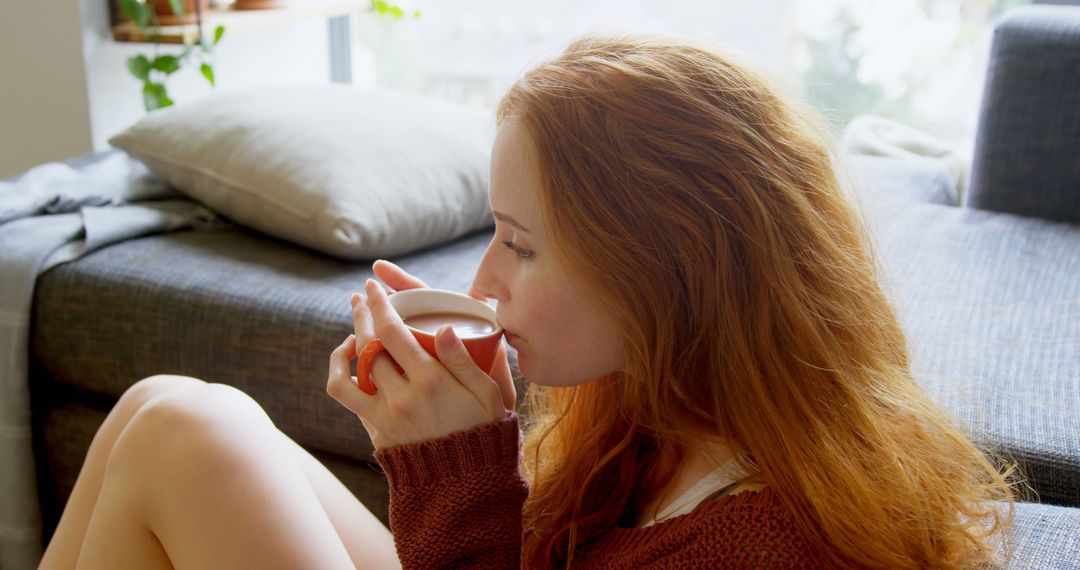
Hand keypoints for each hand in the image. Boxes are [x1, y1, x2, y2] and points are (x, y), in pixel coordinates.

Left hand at [326, 262, 513, 449]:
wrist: (465, 484)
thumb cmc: (483, 431)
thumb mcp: (488, 394)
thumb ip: (464, 360)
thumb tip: (443, 327)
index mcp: (431, 381)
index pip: (392, 332)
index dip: (379, 305)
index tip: (374, 288)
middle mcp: (402, 397)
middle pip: (366, 346)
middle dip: (360, 316)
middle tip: (360, 298)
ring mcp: (385, 417)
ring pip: (347, 374)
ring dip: (343, 349)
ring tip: (350, 336)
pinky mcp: (376, 433)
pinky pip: (349, 400)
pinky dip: (343, 377)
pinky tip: (352, 367)